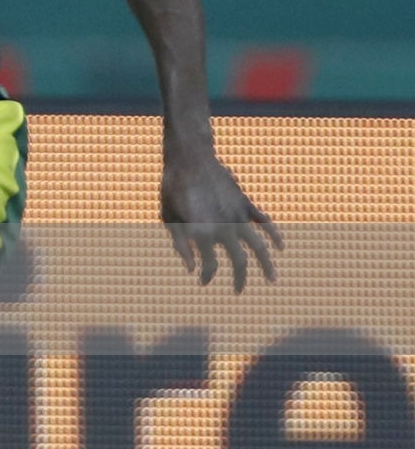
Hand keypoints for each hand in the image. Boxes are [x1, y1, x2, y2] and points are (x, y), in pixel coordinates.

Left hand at [161, 152, 281, 292]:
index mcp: (202, 233)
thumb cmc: (173, 188)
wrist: (189, 157)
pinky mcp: (243, 202)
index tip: (203, 280)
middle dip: (240, 279)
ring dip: (266, 263)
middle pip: (239, 261)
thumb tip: (192, 268)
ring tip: (272, 279)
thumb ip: (181, 244)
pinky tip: (280, 246)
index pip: (210, 266)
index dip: (206, 275)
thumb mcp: (168, 217)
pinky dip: (273, 233)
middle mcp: (223, 227)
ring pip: (259, 244)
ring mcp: (237, 214)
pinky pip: (263, 220)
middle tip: (238, 291)